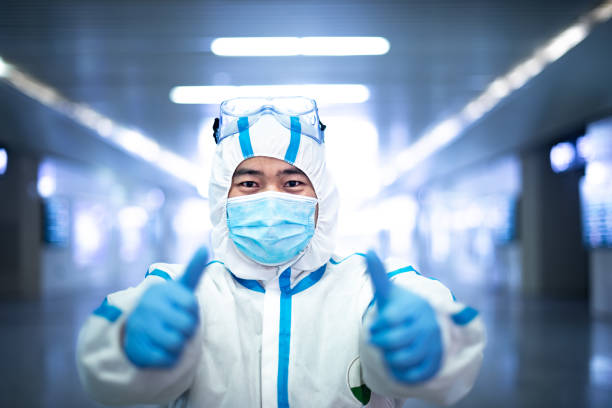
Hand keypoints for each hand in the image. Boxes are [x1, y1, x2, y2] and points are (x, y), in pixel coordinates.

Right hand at [123, 247, 209, 367]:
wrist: (137, 329)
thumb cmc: (167, 306)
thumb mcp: (179, 287)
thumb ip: (193, 270)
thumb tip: (203, 247)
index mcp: (160, 290)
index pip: (191, 304)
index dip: (192, 310)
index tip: (183, 308)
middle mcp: (148, 307)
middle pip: (187, 325)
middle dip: (188, 328)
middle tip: (177, 324)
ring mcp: (141, 328)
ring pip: (178, 343)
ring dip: (180, 343)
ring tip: (170, 336)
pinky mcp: (138, 350)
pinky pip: (168, 360)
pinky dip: (171, 358)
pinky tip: (161, 349)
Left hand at [365, 250, 441, 383]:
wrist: (428, 323)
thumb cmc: (402, 307)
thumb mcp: (390, 292)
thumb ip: (378, 274)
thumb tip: (368, 250)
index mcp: (414, 308)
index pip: (390, 319)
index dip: (377, 326)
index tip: (372, 326)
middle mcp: (425, 326)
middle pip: (395, 341)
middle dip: (380, 342)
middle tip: (374, 340)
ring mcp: (431, 345)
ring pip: (403, 359)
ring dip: (388, 358)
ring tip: (386, 351)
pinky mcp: (433, 363)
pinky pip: (413, 375)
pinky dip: (401, 373)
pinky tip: (396, 363)